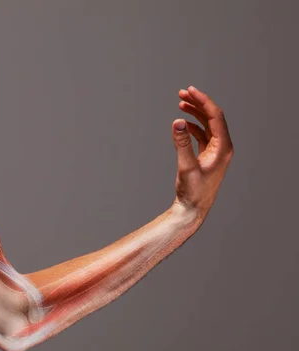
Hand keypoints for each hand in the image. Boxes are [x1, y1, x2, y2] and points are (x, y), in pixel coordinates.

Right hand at [171, 86, 233, 219]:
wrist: (193, 208)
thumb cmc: (193, 191)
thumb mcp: (186, 166)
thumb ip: (181, 143)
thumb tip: (178, 121)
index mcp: (224, 147)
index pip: (215, 117)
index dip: (203, 101)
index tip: (190, 91)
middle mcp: (223, 147)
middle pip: (212, 117)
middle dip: (198, 103)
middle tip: (182, 93)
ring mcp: (216, 150)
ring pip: (207, 124)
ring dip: (195, 112)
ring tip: (181, 102)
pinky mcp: (207, 154)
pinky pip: (203, 133)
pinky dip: (193, 125)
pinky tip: (183, 121)